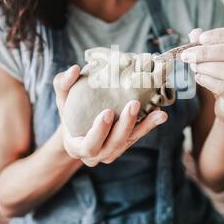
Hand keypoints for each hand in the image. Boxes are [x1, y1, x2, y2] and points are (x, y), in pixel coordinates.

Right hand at [53, 65, 167, 166]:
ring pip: (129, 142)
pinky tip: (161, 114)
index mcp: (77, 147)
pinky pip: (138, 136)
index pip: (89, 145)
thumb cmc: (69, 110)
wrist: (78, 125)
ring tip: (158, 112)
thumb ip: (63, 84)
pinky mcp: (126, 144)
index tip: (107, 112)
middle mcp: (97, 154)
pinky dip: (150, 125)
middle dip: (125, 125)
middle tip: (133, 104)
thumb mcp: (62, 97)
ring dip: (144, 126)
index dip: (99, 132)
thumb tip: (74, 69)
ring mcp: (112, 152)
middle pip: (113, 145)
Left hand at [181, 26, 223, 124]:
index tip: (201, 38)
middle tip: (188, 54)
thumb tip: (195, 34)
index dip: (222, 34)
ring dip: (207, 66)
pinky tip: (199, 78)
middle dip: (207, 52)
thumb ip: (208, 43)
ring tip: (194, 66)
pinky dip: (207, 80)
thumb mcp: (220, 57)